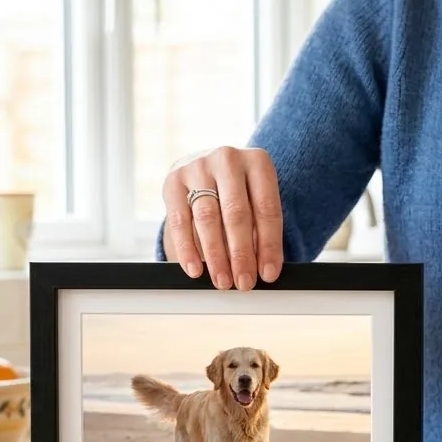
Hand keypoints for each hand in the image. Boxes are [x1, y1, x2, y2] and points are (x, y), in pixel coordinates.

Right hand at [162, 146, 283, 290]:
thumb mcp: (257, 202)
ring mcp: (198, 166)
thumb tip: (263, 270)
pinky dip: (187, 249)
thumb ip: (260, 231)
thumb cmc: (239, 191)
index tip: (268, 274)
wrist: (208, 167)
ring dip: (216, 255)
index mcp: (258, 161)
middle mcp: (228, 158)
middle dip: (241, 254)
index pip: (267, 209)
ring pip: (207, 218)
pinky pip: (179, 220)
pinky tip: (195, 269)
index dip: (269, 245)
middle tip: (244, 282)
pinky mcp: (173, 180)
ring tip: (223, 280)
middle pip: (236, 213)